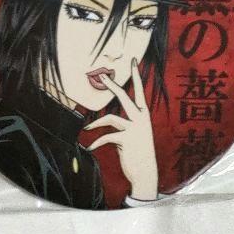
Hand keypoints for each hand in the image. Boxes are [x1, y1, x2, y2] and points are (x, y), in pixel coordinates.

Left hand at [84, 60, 158, 200]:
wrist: (146, 173)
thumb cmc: (139, 152)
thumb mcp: (136, 133)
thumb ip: (126, 122)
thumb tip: (109, 118)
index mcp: (144, 115)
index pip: (140, 90)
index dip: (136, 75)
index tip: (133, 60)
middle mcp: (141, 118)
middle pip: (124, 96)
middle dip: (112, 85)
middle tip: (102, 75)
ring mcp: (134, 128)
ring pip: (111, 117)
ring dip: (96, 122)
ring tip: (87, 127)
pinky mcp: (126, 139)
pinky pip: (106, 137)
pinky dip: (97, 142)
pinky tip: (90, 148)